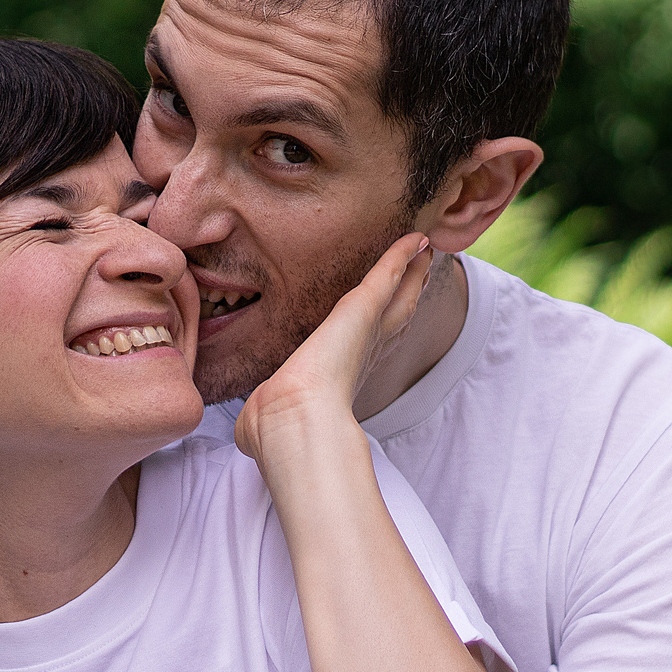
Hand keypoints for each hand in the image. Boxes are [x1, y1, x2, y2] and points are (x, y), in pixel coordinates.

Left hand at [233, 233, 432, 457]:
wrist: (292, 418)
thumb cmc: (280, 423)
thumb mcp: (271, 413)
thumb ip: (263, 415)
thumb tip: (247, 432)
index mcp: (344, 376)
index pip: (368, 346)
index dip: (382, 328)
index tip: (391, 314)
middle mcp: (364, 354)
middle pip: (395, 315)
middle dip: (408, 293)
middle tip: (421, 269)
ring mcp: (368, 330)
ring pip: (399, 294)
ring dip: (412, 272)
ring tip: (423, 251)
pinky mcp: (362, 308)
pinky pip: (387, 273)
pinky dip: (401, 255)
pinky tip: (413, 239)